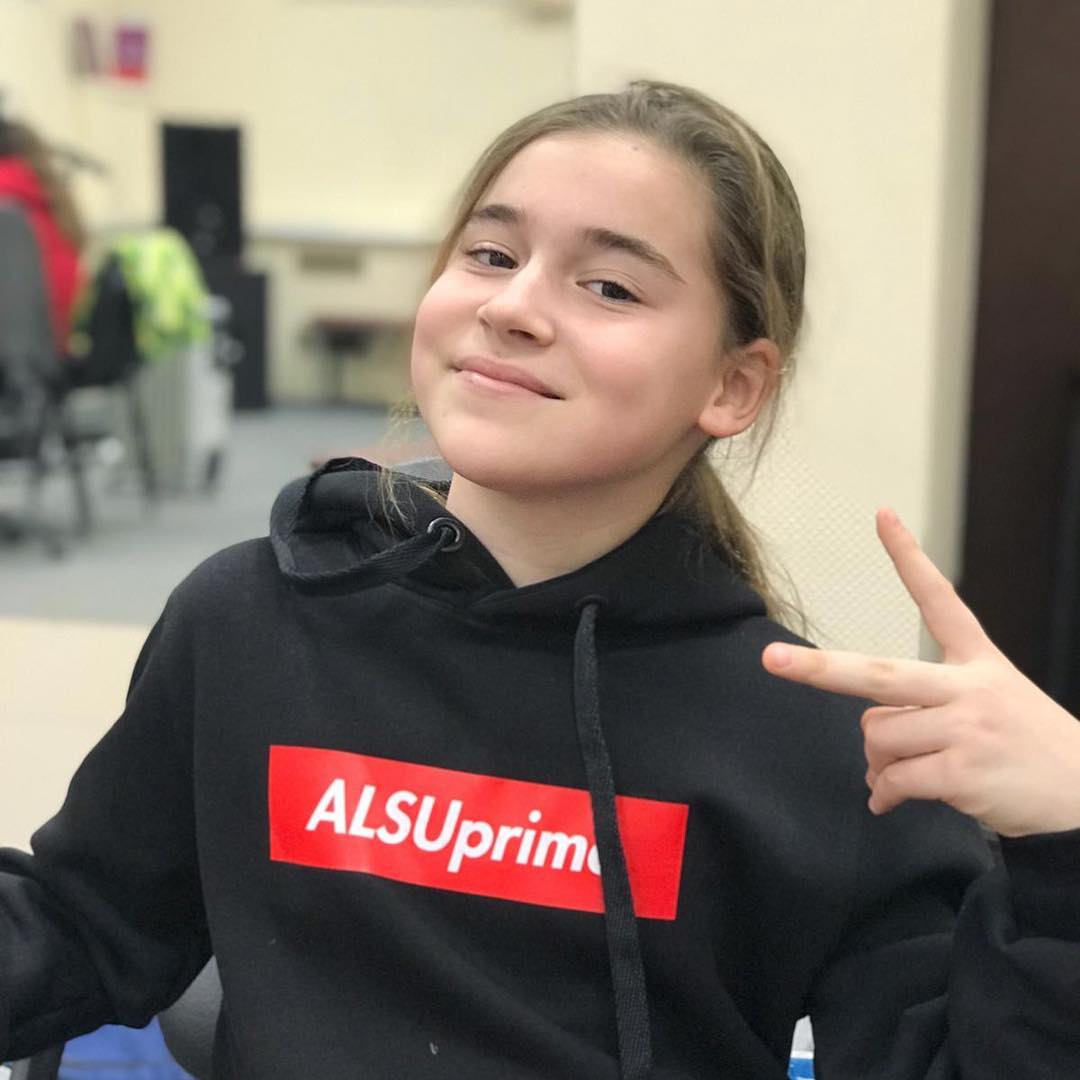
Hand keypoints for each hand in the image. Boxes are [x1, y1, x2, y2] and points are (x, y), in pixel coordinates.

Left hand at [761, 509, 1079, 836]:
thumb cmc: (1028, 749)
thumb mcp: (992, 705)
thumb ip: (927, 711)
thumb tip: (871, 751)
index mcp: (978, 661)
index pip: (940, 600)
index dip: (909, 558)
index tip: (882, 517)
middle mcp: (969, 687)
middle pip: (878, 675)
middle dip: (820, 670)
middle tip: (771, 660)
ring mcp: (966, 729)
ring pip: (879, 736)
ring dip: (879, 761)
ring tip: (902, 774)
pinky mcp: (963, 772)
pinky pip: (895, 779)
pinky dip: (885, 795)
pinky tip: (890, 802)